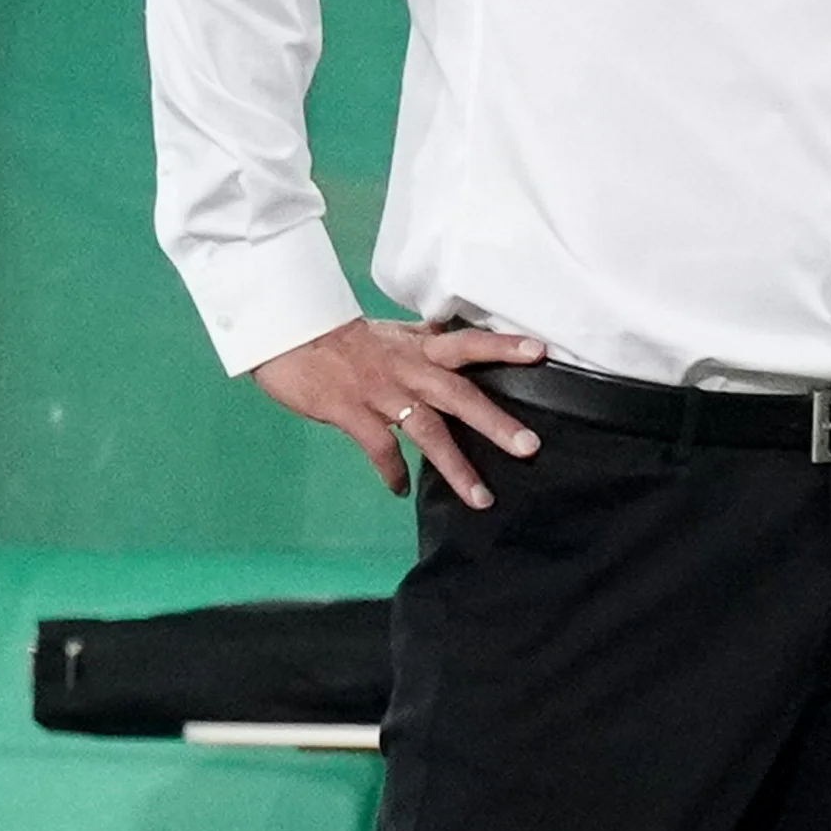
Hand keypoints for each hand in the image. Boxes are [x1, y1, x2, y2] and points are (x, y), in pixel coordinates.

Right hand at [250, 317, 546, 507]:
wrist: (289, 332)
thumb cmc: (341, 337)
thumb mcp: (390, 333)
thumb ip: (422, 341)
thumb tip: (449, 337)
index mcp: (418, 347)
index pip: (468, 342)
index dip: (503, 346)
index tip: (541, 352)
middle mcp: (407, 368)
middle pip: (460, 395)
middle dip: (496, 423)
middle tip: (530, 447)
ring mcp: (380, 392)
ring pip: (427, 431)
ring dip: (456, 466)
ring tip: (481, 497)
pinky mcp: (350, 411)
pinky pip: (379, 449)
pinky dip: (393, 472)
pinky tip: (402, 489)